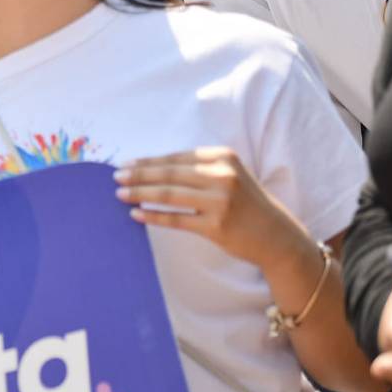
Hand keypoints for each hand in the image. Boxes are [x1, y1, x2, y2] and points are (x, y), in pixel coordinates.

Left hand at [114, 147, 301, 266]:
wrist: (276, 234)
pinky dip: (153, 216)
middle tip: (116, 177)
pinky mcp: (216, 226)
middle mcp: (222, 176)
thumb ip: (198, 167)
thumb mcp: (228, 174)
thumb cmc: (246, 202)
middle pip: (169, 174)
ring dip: (140, 194)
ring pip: (169, 195)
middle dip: (139, 175)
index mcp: (222, 157)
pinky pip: (176, 219)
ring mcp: (219, 202)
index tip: (126, 164)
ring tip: (120, 194)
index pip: (175, 158)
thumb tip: (151, 167)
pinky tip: (136, 214)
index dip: (147, 161)